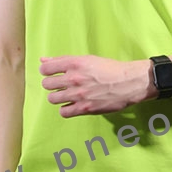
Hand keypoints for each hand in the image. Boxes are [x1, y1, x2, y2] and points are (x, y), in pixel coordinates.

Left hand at [39, 55, 155, 116]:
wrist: (128, 83)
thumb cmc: (110, 69)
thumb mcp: (87, 59)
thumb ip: (63, 60)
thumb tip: (43, 60)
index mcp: (75, 63)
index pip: (45, 68)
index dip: (46, 70)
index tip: (51, 73)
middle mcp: (74, 78)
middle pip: (47, 84)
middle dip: (52, 84)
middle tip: (61, 84)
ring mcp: (78, 94)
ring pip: (52, 98)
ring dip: (58, 96)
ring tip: (67, 94)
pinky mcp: (84, 108)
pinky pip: (63, 112)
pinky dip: (66, 109)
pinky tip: (73, 104)